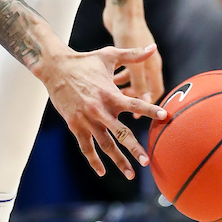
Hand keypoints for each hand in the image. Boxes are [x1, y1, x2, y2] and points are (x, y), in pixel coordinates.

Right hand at [38, 44, 167, 176]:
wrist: (55, 68)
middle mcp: (100, 109)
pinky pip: (86, 146)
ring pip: (105, 144)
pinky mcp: (75, 125)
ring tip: (130, 174)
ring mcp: (87, 119)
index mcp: (111, 94)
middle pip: (121, 133)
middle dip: (134, 148)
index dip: (151, 110)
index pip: (135, 104)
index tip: (165, 117)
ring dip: (117, 160)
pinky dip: (93, 160)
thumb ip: (133, 55)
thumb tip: (154, 48)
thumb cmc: (85, 61)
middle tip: (146, 162)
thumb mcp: (109, 55)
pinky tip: (101, 171)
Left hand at [106, 13, 163, 101]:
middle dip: (134, 97)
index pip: (154, 90)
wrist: (121, 11)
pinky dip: (117, 75)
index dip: (148, 104)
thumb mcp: (133, 61)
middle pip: (144, 85)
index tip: (137, 116)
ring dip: (124, 87)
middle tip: (123, 108)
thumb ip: (139, 81)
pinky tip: (106, 80)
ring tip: (112, 95)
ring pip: (132, 77)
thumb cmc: (128, 34)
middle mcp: (147, 61)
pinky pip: (124, 68)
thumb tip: (146, 101)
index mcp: (152, 65)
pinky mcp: (126, 50)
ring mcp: (137, 56)